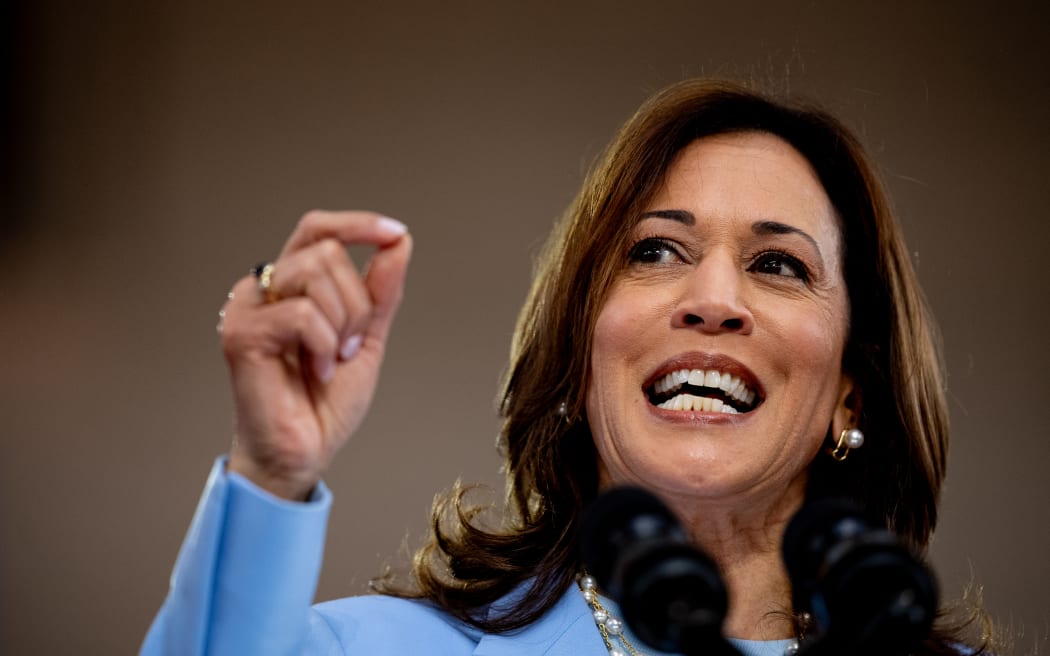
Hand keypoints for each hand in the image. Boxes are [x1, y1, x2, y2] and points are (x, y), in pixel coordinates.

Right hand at [218, 211, 411, 499]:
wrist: (305, 452)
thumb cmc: (325, 402)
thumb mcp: (366, 338)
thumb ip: (380, 292)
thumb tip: (399, 243)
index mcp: (289, 285)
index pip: (317, 229)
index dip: (357, 224)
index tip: (396, 234)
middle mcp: (262, 288)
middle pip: (326, 251)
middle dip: (357, 302)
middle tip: (349, 346)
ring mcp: (247, 308)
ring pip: (315, 272)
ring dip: (342, 323)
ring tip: (331, 360)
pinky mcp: (241, 334)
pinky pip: (303, 313)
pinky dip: (324, 344)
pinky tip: (317, 371)